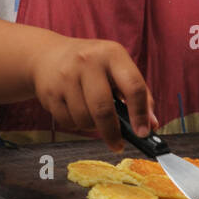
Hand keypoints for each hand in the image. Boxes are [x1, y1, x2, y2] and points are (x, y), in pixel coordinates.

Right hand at [30, 36, 157, 152]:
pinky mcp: (50, 92)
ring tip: (95, 119)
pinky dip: (77, 125)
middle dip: (113, 132)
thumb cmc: (91, 64)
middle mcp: (88, 62)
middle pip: (103, 109)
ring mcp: (66, 76)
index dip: (140, 114)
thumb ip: (137, 93)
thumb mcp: (117, 67)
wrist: (47, 55)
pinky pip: (68, 123)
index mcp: (112, 54)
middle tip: (118, 144)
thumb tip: (151, 124)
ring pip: (84, 119)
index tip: (144, 133)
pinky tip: (78, 113)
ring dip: (93, 127)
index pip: (133, 86)